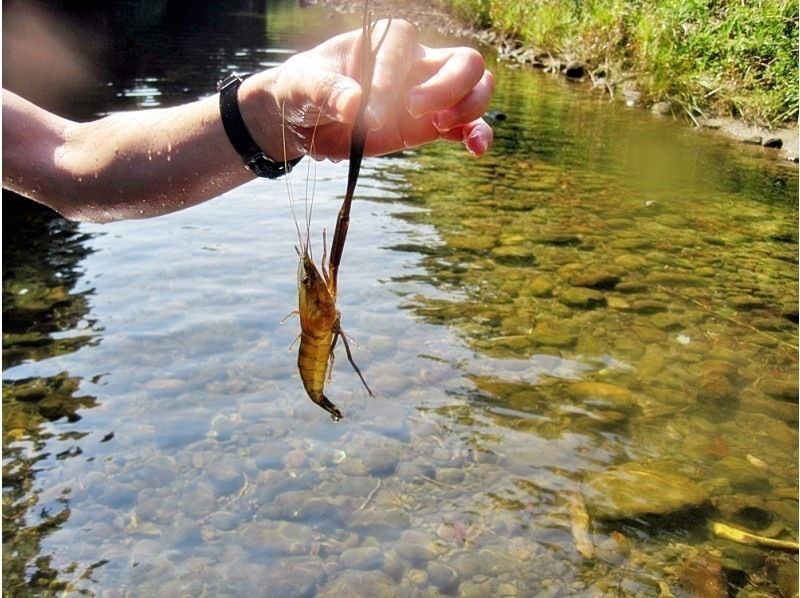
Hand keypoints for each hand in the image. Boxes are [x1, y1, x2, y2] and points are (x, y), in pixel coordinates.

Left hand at [240, 19, 494, 161]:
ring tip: (443, 129)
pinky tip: (475, 150)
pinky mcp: (429, 126)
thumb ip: (326, 90)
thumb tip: (352, 104)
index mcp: (384, 41)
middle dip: (447, 87)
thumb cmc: (304, 91)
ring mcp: (429, 94)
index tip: (369, 116)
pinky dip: (476, 134)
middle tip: (415, 112)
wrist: (305, 120)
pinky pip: (466, 126)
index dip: (390, 83)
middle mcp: (415, 63)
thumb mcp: (303, 86)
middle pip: (462, 61)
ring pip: (475, 87)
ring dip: (470, 107)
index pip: (404, 51)